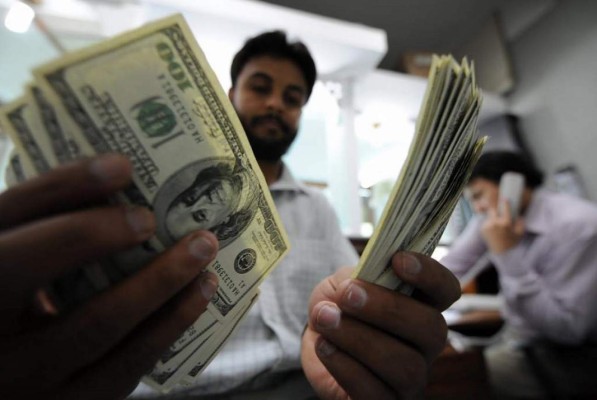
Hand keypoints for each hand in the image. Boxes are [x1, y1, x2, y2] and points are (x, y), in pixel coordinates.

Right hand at [0, 154, 218, 399]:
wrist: (6, 362)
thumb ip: (46, 217)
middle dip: (116, 246)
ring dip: (163, 288)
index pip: (11, 232)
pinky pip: (123, 370)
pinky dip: (167, 330)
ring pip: (98, 331)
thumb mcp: (15, 249)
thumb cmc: (15, 287)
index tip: (120, 165)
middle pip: (47, 281)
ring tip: (204, 253)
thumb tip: (118, 173)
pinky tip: (196, 297)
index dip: (63, 192)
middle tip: (171, 222)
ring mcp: (29, 383)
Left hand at [301, 252, 459, 399]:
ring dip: (359, 338)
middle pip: (431, 328)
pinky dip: (344, 365)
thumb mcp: (343, 282)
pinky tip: (324, 345)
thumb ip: (354, 277)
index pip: (446, 290)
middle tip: (347, 294)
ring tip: (325, 319)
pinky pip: (374, 392)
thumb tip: (358, 283)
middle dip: (386, 308)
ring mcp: (410, 378)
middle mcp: (425, 344)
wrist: (317, 340)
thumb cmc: (339, 307)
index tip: (397, 259)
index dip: (429, 274)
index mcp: (422, 305)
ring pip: (404, 364)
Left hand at [481, 200, 524, 252]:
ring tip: (498, 226)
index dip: (505, 203)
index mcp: (505, 223)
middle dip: (495, 210)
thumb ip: (521, 223)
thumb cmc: (512, 242)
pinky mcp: (483, 229)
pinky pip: (486, 222)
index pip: (505, 209)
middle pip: (493, 210)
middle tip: (498, 212)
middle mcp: (495, 223)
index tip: (505, 199)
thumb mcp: (520, 233)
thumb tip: (519, 216)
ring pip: (489, 216)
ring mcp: (488, 226)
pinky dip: (490, 224)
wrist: (501, 252)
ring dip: (493, 218)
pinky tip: (494, 230)